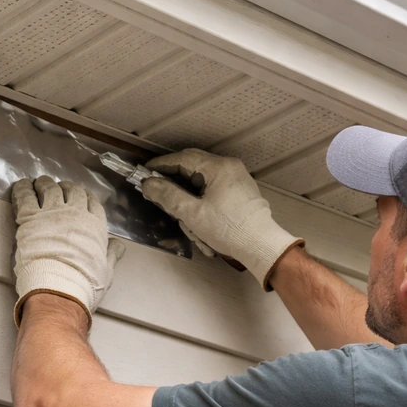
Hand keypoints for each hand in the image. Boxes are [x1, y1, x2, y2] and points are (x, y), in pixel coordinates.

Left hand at [11, 176, 125, 326]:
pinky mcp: (30, 217)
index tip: (82, 197)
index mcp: (95, 226)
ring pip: (50, 189)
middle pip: (72, 191)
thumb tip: (119, 246)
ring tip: (41, 183)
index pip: (92, 203)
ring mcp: (52, 213)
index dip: (86, 197)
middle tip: (61, 188)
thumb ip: (112, 255)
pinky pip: (25, 196)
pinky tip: (23, 185)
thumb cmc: (83, 283)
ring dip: (46, 184)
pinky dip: (23, 188)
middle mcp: (75, 214)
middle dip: (67, 187)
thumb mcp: (106, 271)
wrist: (58, 287)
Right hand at [142, 149, 302, 289]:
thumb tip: (148, 184)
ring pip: (203, 189)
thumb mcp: (192, 214)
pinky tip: (204, 234)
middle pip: (192, 172)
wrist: (262, 247)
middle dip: (177, 192)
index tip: (145, 173)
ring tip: (194, 232)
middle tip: (162, 203)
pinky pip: (214, 197)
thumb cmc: (229, 229)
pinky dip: (205, 213)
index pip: (183, 158)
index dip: (161, 166)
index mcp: (219, 167)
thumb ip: (167, 196)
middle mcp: (230, 168)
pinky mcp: (240, 195)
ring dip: (192, 210)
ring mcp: (237, 181)